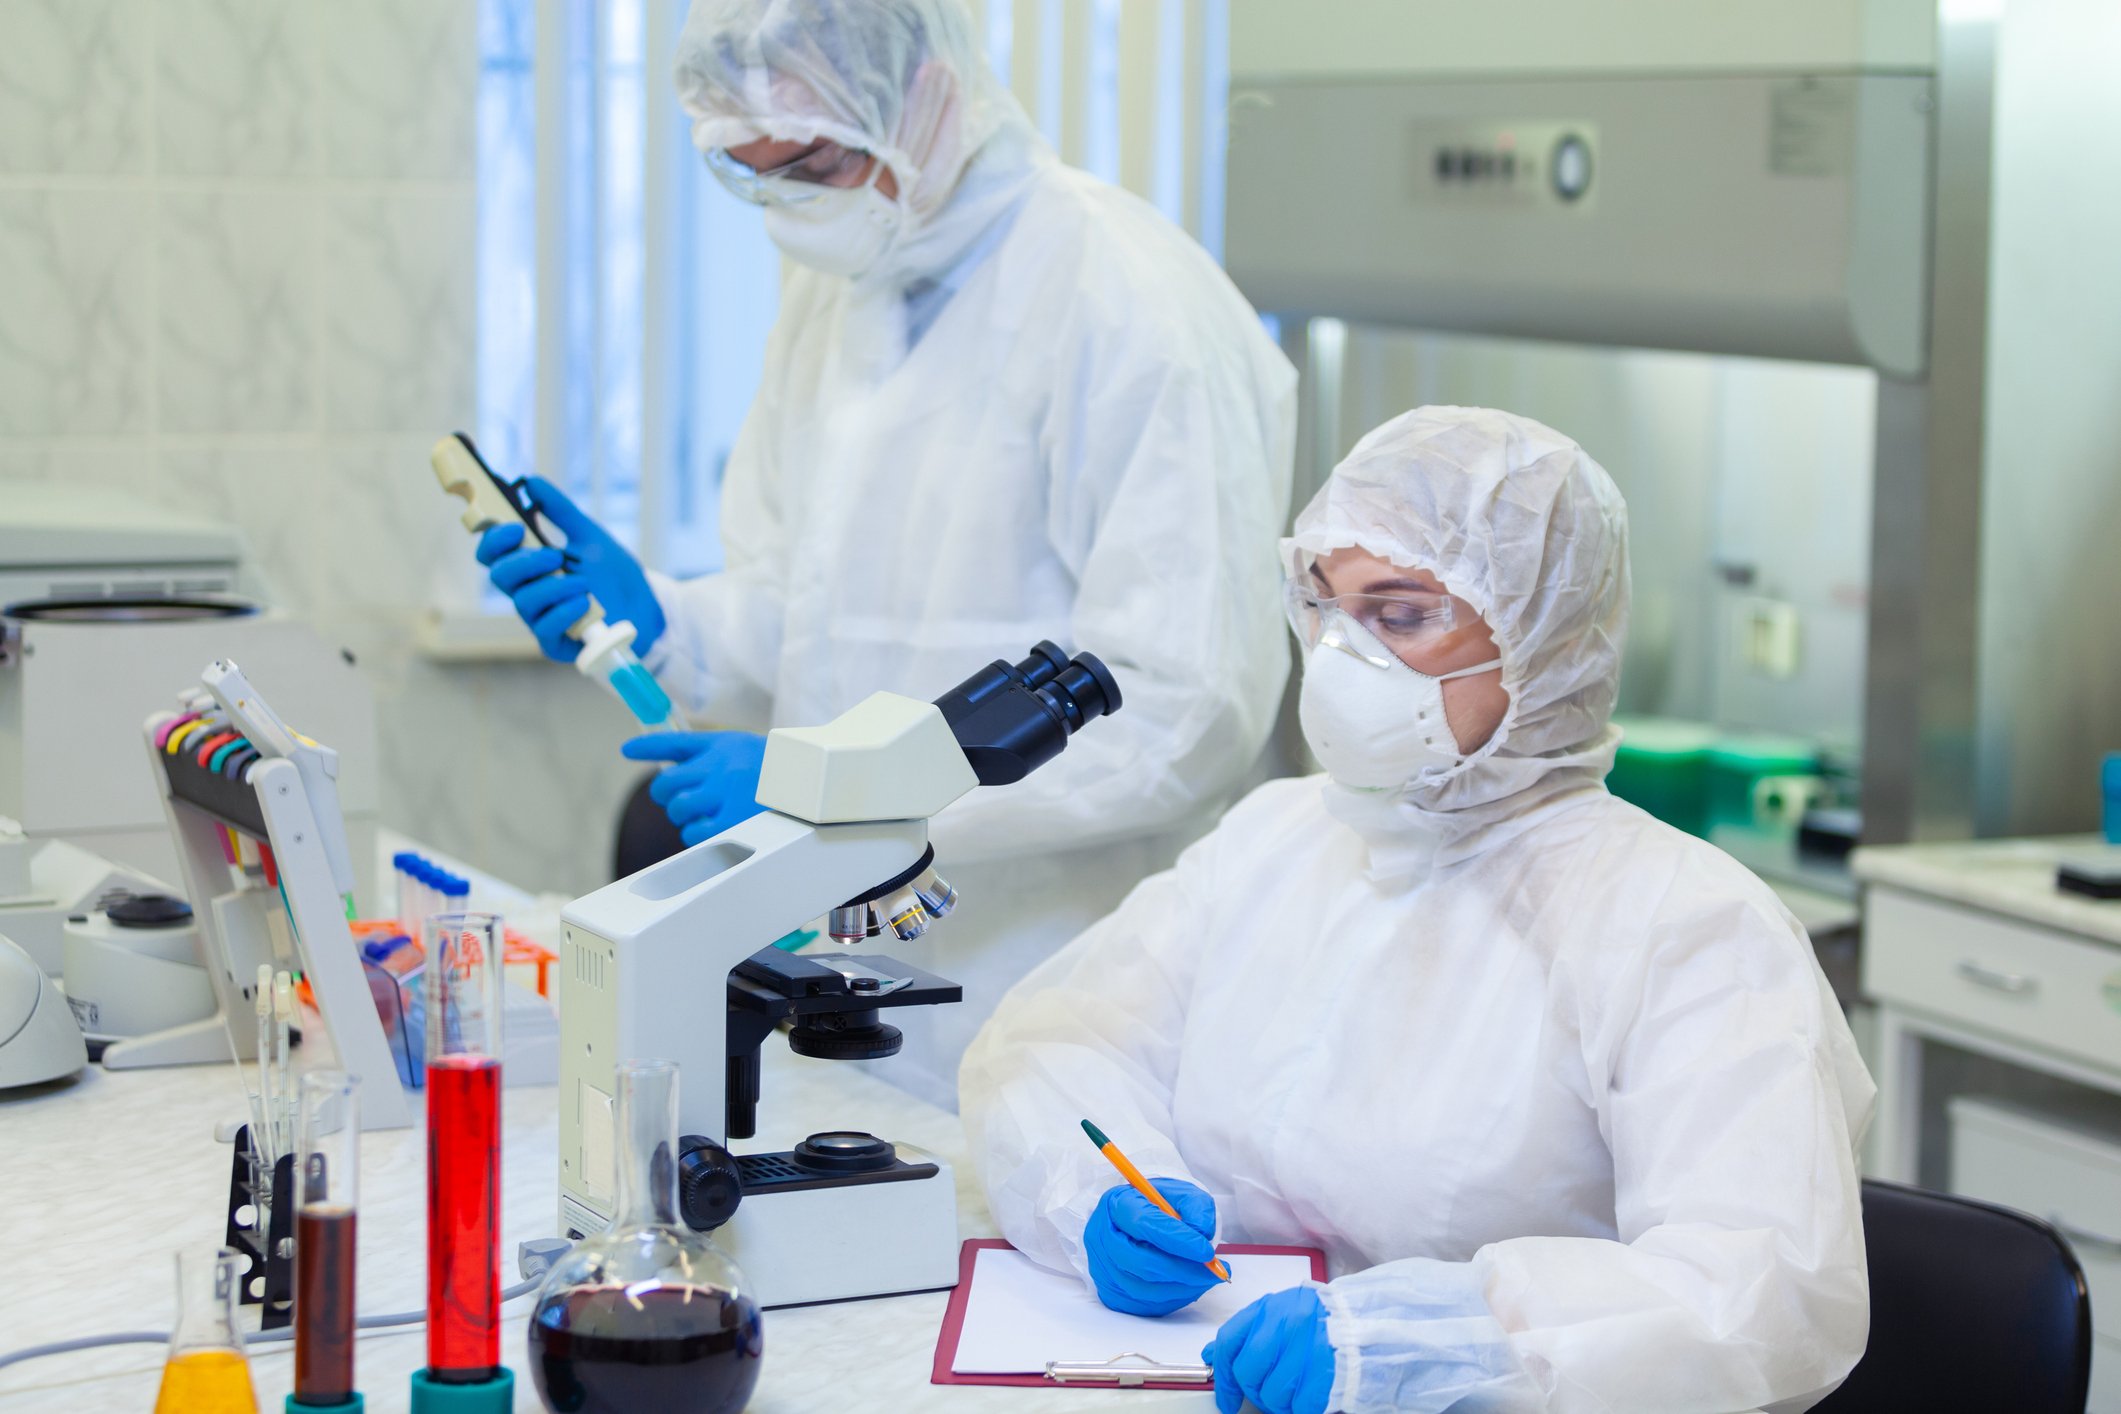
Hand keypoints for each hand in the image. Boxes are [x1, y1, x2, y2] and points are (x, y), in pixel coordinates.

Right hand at [475, 476, 663, 663]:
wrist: (647, 607)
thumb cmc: (614, 574)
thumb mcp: (590, 536)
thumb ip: (560, 511)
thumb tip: (532, 481)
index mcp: (529, 566)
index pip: (493, 554)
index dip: (494, 540)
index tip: (515, 527)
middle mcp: (529, 592)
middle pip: (500, 577)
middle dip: (524, 562)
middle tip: (554, 555)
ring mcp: (540, 619)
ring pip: (523, 602)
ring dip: (552, 588)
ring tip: (582, 583)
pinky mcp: (556, 643)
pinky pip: (545, 629)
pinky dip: (562, 613)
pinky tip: (583, 603)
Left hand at [622, 731, 768, 845]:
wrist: (804, 789)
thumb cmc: (757, 765)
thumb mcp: (723, 743)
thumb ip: (675, 744)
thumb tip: (625, 748)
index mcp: (718, 748)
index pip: (669, 747)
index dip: (654, 767)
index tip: (640, 763)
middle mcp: (720, 771)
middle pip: (667, 786)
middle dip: (671, 796)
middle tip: (693, 800)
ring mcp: (727, 800)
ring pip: (678, 811)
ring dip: (686, 816)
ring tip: (710, 813)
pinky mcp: (734, 828)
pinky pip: (694, 835)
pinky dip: (699, 834)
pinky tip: (719, 827)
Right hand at [1083, 1179, 1219, 1316]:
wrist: (1136, 1222)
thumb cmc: (1158, 1207)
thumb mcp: (1180, 1193)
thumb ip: (1196, 1207)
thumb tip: (1202, 1234)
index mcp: (1116, 1204)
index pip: (1144, 1224)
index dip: (1177, 1240)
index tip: (1207, 1251)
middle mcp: (1102, 1237)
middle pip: (1140, 1261)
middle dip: (1183, 1270)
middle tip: (1213, 1270)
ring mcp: (1103, 1268)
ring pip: (1144, 1287)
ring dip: (1182, 1287)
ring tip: (1206, 1277)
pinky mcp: (1111, 1292)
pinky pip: (1144, 1304)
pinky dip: (1173, 1298)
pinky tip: (1190, 1286)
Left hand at [1203, 1286, 1335, 1413]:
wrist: (1362, 1321)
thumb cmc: (1319, 1319)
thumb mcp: (1279, 1313)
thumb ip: (1246, 1333)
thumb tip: (1212, 1355)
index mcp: (1270, 1308)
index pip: (1229, 1341)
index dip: (1222, 1376)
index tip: (1225, 1398)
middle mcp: (1285, 1324)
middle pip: (1247, 1372)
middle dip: (1253, 1391)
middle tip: (1266, 1394)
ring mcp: (1306, 1347)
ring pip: (1272, 1394)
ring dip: (1279, 1402)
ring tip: (1293, 1391)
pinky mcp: (1325, 1371)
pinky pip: (1300, 1405)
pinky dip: (1301, 1407)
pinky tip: (1307, 1396)